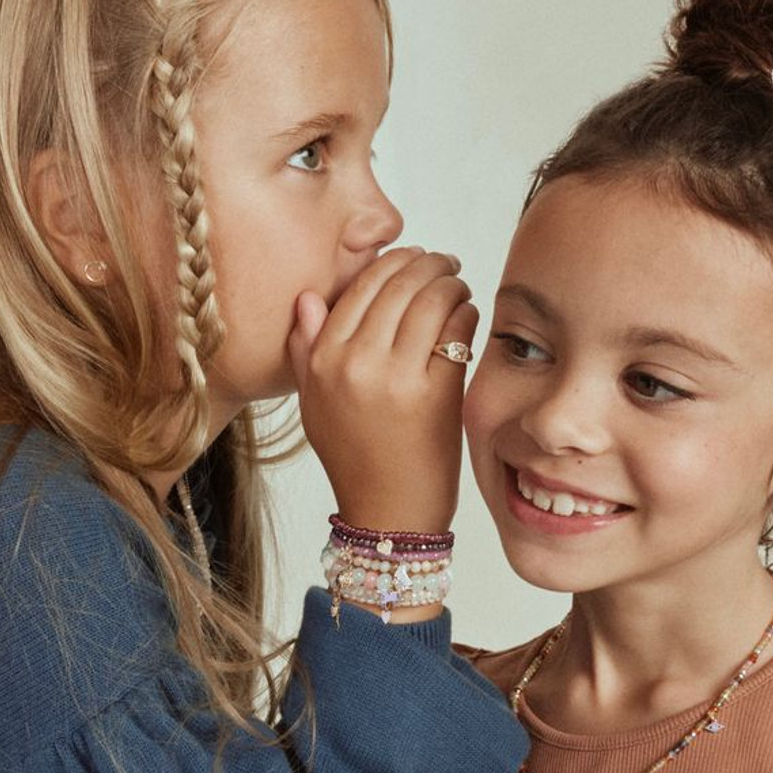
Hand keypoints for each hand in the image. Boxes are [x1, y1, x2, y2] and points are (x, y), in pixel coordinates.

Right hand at [289, 247, 477, 534]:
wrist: (388, 512)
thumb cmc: (353, 458)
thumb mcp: (314, 405)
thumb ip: (305, 350)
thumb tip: (307, 298)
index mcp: (324, 360)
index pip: (362, 285)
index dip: (394, 262)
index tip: (413, 260)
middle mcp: (355, 363)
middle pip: (400, 283)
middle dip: (429, 265)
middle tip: (445, 265)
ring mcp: (396, 378)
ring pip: (431, 299)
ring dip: (452, 284)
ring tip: (459, 287)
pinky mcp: (436, 394)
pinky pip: (457, 330)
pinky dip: (466, 314)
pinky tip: (467, 316)